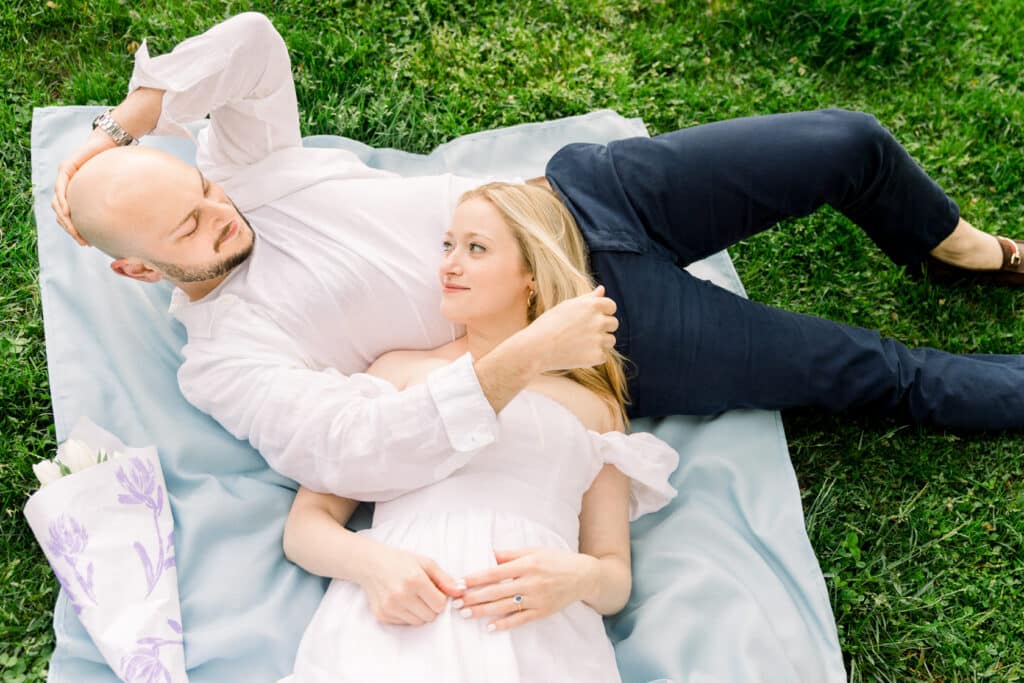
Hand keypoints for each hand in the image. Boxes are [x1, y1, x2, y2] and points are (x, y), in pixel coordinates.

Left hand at [51, 128, 118, 245]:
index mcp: (79, 193)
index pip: (72, 216)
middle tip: (82, 242)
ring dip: (64, 220)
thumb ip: (114, 201)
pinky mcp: (66, 168)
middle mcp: (68, 185)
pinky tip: (68, 212)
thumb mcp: (115, 188)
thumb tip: (130, 221)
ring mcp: (65, 176)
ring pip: (58, 203)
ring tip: (74, 231)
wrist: (111, 142)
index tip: (86, 243)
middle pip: (62, 213)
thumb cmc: (118, 165)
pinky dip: (62, 201)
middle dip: (70, 230)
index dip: (76, 231)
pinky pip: (60, 188)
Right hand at [357, 542, 463, 625]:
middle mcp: (401, 596)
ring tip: (412, 597)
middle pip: (430, 616)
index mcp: (415, 580)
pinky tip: (401, 601)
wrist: (371, 564)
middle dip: (431, 607)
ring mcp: (390, 607)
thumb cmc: (401, 561)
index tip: (435, 590)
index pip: (440, 604)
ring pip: (418, 622)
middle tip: (423, 594)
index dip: (441, 598)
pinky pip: (404, 623)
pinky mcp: (382, 616)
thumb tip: (461, 592)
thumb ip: (445, 579)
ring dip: (419, 612)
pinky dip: (407, 615)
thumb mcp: (426, 563)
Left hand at [457, 548, 596, 631]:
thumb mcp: (535, 550)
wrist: (583, 576)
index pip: (496, 572)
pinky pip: (520, 619)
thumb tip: (490, 555)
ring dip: (483, 611)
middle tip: (456, 603)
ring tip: (466, 614)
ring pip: (505, 607)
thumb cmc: (557, 560)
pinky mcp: (542, 611)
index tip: (461, 583)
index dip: (477, 578)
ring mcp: (536, 599)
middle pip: (497, 592)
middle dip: (474, 597)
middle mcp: (531, 582)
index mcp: (527, 564)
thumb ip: (512, 553)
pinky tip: (490, 627)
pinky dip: (505, 624)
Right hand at [527, 286, 617, 372]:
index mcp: (592, 305)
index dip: (602, 312)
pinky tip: (577, 355)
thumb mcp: (567, 306)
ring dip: (600, 343)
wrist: (536, 348)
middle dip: (603, 328)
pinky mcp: (596, 356)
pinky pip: (603, 356)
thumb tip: (603, 289)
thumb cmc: (548, 324)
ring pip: (610, 341)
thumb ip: (588, 298)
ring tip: (580, 344)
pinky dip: (593, 357)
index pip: (611, 306)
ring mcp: (598, 339)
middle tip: (583, 333)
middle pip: (613, 324)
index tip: (590, 319)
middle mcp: (598, 321)